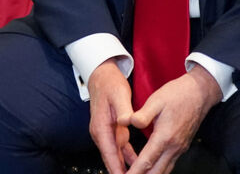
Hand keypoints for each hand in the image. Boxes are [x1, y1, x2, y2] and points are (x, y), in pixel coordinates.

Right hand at [88, 59, 137, 173]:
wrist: (102, 76)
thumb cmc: (110, 85)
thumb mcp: (119, 95)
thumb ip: (124, 110)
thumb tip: (127, 122)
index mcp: (101, 127)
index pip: (109, 154)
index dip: (117, 170)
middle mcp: (101, 133)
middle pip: (111, 160)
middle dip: (121, 172)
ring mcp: (106, 133)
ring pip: (115, 156)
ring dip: (125, 168)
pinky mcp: (113, 131)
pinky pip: (121, 150)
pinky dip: (128, 158)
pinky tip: (138, 166)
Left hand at [120, 67, 221, 173]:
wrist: (199, 93)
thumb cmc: (177, 95)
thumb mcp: (156, 100)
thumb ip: (142, 115)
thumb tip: (127, 122)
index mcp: (165, 136)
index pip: (147, 161)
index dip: (135, 171)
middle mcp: (174, 147)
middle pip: (157, 172)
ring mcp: (179, 148)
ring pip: (164, 170)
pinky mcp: (181, 146)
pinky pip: (169, 164)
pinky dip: (158, 169)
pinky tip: (150, 169)